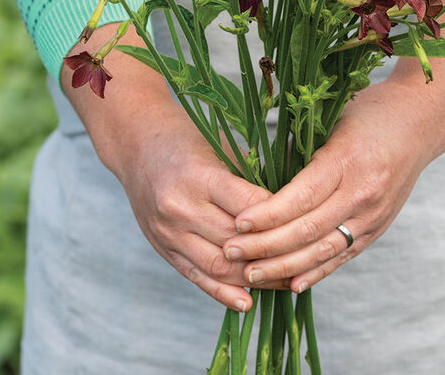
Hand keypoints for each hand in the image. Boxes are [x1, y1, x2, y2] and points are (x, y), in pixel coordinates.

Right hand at [115, 117, 292, 310]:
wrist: (138, 147)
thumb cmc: (189, 141)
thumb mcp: (222, 148)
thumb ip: (251, 177)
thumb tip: (294, 202)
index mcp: (199, 176)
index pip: (249, 206)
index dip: (280, 216)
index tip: (305, 220)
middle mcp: (181, 207)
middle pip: (236, 241)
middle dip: (273, 253)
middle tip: (306, 257)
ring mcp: (169, 232)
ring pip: (219, 266)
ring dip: (254, 278)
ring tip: (285, 282)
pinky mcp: (163, 249)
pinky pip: (197, 277)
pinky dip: (223, 293)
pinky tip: (248, 302)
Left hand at [221, 79, 443, 293]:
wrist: (420, 121)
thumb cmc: (369, 112)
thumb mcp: (332, 120)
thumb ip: (301, 151)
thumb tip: (259, 179)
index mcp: (346, 160)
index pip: (301, 198)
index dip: (267, 215)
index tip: (237, 223)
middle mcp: (362, 193)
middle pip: (307, 230)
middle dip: (265, 246)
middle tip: (230, 252)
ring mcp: (374, 214)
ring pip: (323, 250)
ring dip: (284, 266)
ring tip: (251, 275)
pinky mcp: (379, 227)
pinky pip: (343, 255)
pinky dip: (316, 272)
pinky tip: (291, 283)